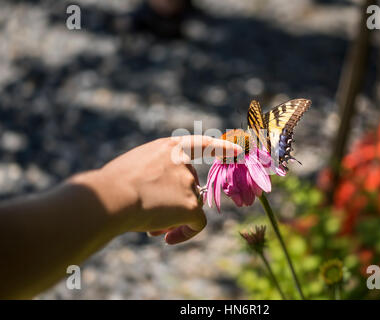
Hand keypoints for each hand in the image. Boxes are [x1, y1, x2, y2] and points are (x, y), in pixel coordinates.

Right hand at [74, 135, 241, 243]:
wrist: (111, 197)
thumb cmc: (112, 185)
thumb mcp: (135, 167)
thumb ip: (156, 174)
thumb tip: (166, 199)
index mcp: (169, 148)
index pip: (202, 144)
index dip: (222, 148)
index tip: (240, 151)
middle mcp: (184, 163)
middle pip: (190, 185)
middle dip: (175, 200)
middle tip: (153, 217)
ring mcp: (189, 183)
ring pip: (190, 206)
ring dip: (174, 217)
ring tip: (150, 226)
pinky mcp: (191, 205)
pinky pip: (197, 223)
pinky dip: (186, 233)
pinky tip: (168, 239)